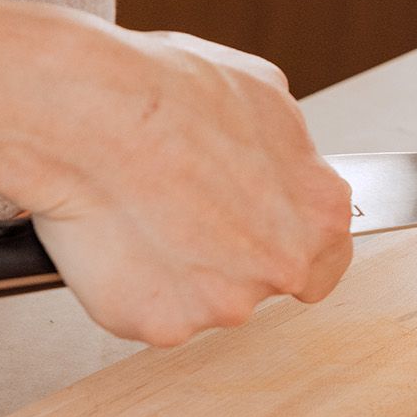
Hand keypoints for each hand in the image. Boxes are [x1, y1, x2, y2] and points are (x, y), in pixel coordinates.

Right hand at [17, 26, 354, 345]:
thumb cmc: (166, 93)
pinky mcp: (163, 324)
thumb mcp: (260, 91)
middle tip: (182, 208)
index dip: (288, 241)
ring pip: (202, 298)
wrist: (88, 113)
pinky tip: (114, 236)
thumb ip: (284, 147)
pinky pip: (147, 312)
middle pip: (262, 278)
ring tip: (140, 209)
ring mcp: (224, 302)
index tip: (262, 235)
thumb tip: (275, 156)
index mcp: (320, 212)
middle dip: (227, 253)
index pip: (329, 256)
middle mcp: (283, 265)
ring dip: (174, 268)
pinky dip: (128, 283)